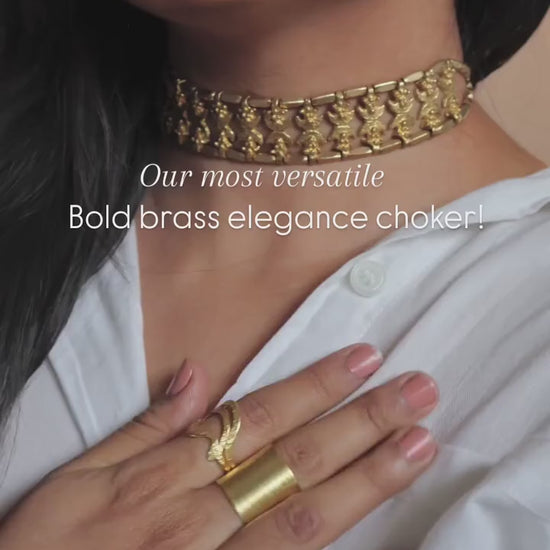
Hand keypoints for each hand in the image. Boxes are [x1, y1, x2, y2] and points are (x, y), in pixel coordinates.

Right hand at [0, 344, 438, 548]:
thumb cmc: (48, 549)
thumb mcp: (76, 479)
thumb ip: (142, 427)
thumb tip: (192, 375)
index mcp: (167, 476)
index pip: (259, 416)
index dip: (315, 386)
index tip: (362, 360)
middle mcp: (204, 516)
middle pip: (299, 459)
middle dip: (362, 422)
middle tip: (418, 391)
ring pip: (310, 515)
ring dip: (369, 477)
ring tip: (420, 443)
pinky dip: (338, 540)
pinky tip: (375, 515)